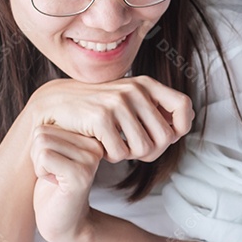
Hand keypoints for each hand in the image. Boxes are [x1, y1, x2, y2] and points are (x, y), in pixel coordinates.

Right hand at [29, 76, 193, 162]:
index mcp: (146, 84)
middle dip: (152, 152)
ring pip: (144, 149)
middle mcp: (135, 90)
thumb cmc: (97, 108)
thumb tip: (180, 128)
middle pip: (166, 137)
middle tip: (134, 151)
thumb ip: (154, 110)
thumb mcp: (128, 100)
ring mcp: (118, 103)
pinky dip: (112, 157)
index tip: (168, 137)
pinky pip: (120, 153)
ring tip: (117, 147)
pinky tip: (102, 147)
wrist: (57, 104)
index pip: (184, 105)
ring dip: (131, 156)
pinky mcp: (100, 118)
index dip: (182, 126)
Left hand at [30, 124, 105, 241]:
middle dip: (38, 155)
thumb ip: (52, 130)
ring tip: (56, 177)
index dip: (40, 146)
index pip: (47, 124)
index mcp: (91, 136)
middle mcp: (95, 144)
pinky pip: (45, 157)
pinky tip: (56, 184)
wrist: (64, 223)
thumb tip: (40, 105)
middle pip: (43, 132)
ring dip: (39, 164)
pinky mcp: (81, 174)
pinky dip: (42, 172)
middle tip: (54, 173)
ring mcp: (90, 159)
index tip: (56, 163)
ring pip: (42, 144)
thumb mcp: (53, 151)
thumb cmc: (54, 187)